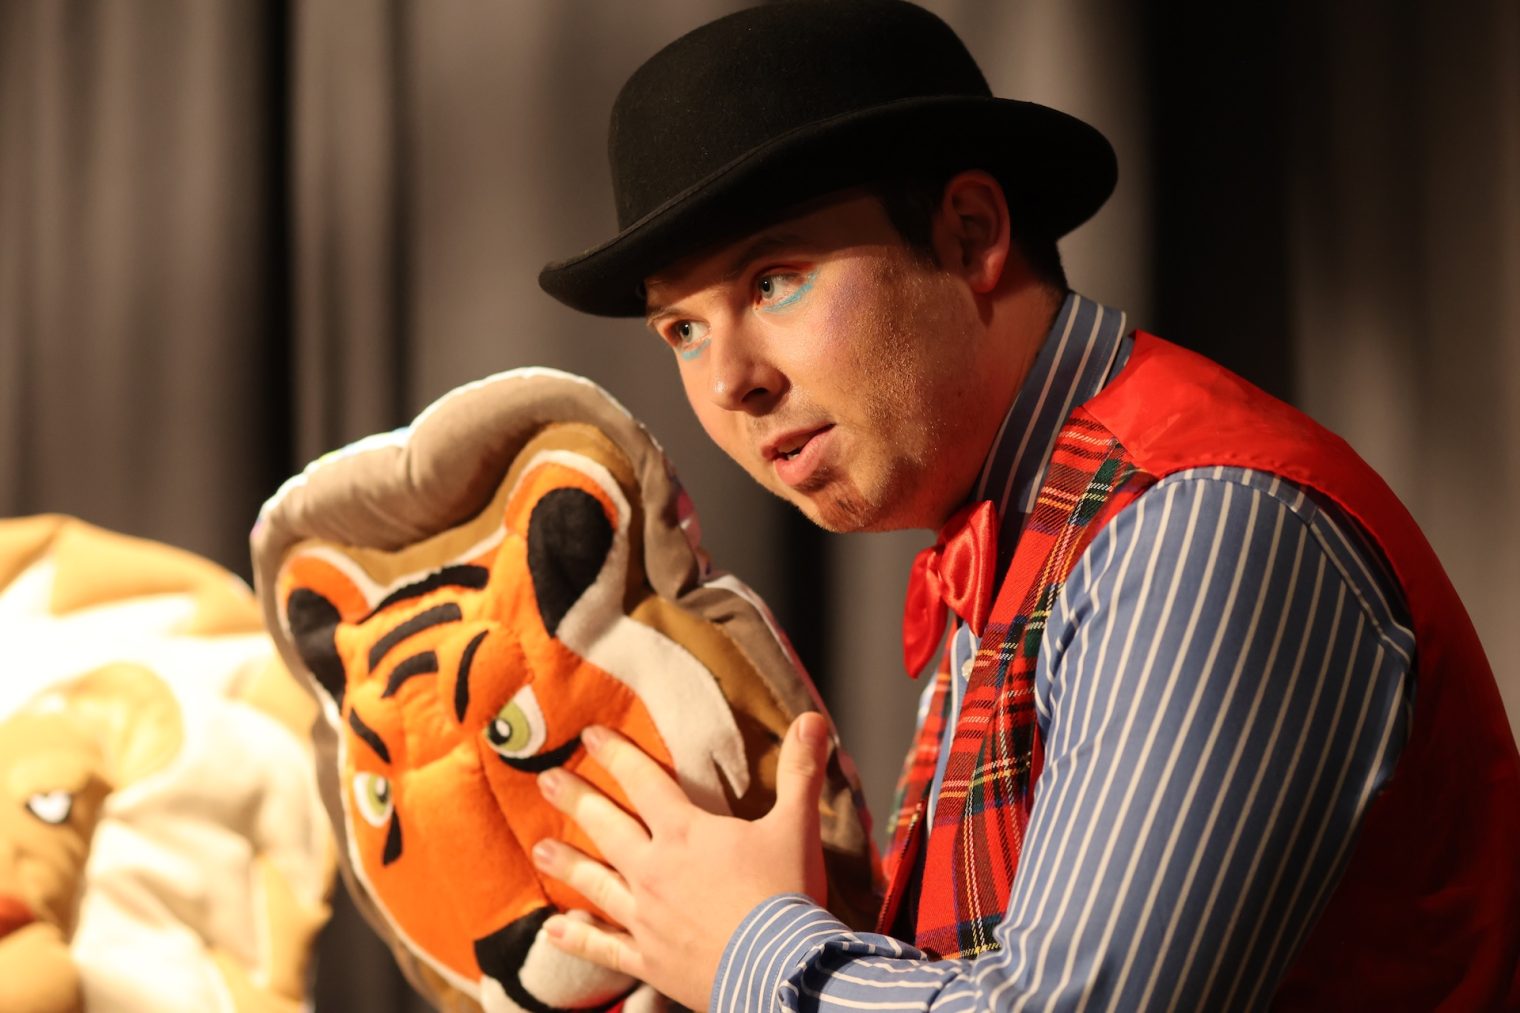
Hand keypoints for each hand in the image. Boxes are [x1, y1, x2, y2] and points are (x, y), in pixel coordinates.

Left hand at [532, 712, 831, 1010]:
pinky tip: (555, 931)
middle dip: (575, 801)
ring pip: (597, 884)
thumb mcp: (798, 826)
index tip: (587, 736)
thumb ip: (800, 771)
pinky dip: (579, 940)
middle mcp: (655, 870)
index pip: (643, 782)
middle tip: (545, 782)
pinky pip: (605, 948)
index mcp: (687, 833)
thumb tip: (812, 719)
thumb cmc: (788, 896)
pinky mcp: (650, 961)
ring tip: (539, 850)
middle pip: (607, 827)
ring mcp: (647, 918)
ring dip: (568, 865)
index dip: (615, 755)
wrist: (781, 973)